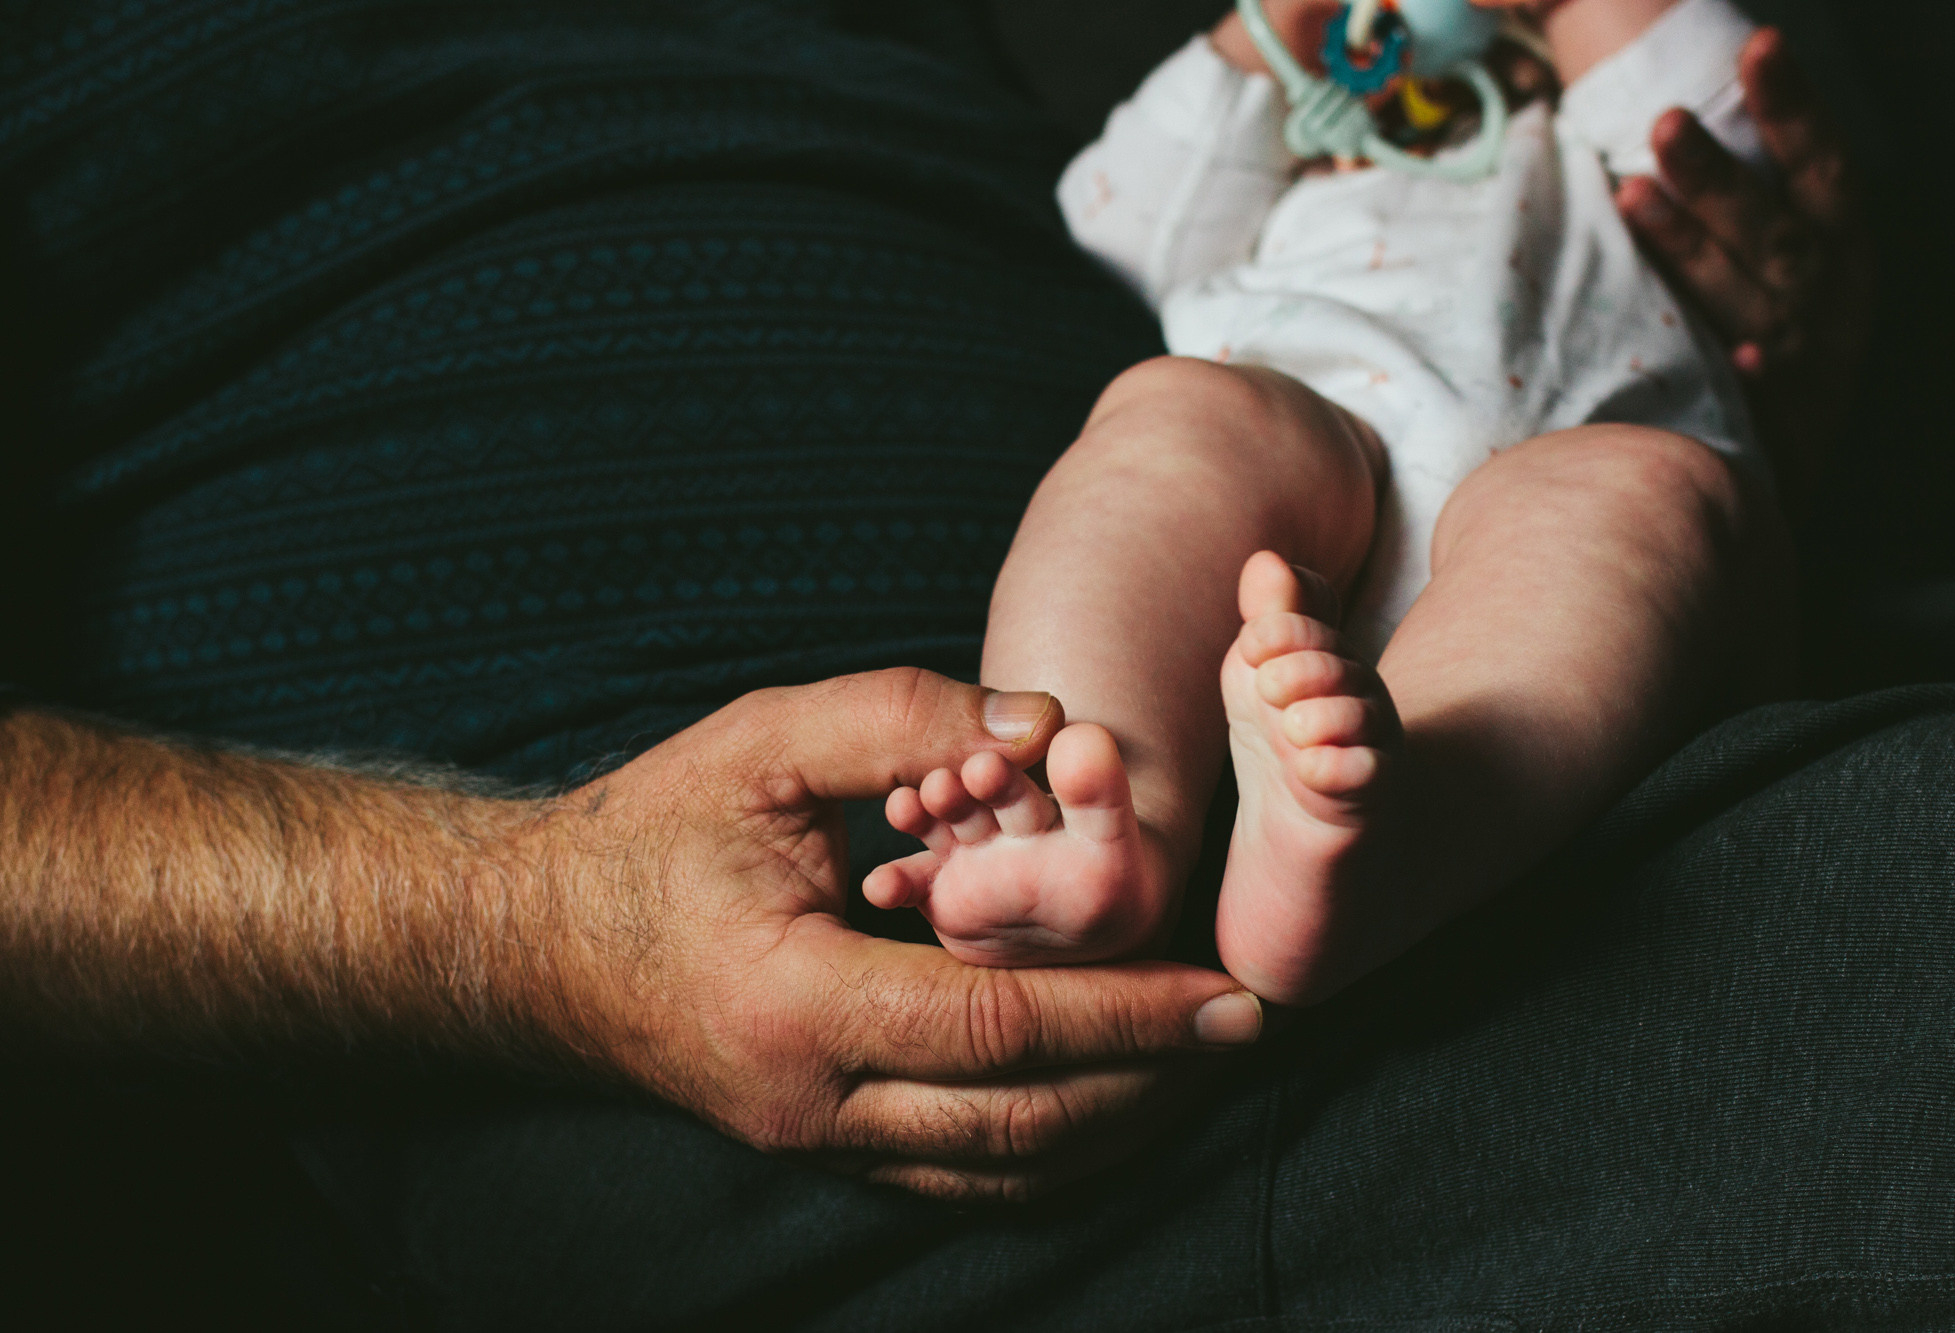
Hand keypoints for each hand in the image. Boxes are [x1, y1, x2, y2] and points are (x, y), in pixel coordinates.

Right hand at [526, 669, 1262, 1201]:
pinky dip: (1045, 1142)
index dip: (1127, 1013)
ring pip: (999, 1168)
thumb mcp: (758, 744)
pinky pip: (957, 1172)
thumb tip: (1046, 729)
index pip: (999, 1030)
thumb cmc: (643, 834)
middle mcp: (809, 1103)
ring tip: (1197, 1062)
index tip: (1229, 991)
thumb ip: (903, 720)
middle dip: (1150, 1080)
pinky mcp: (816, 1144)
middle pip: (1021, 1124)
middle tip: (1244, 1026)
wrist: (527, 942)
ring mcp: (812, 1141)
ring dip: (1113, 1122)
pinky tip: (1104, 1095)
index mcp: (794, 1004)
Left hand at [1615, 28, 1874, 503]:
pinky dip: (1753, 376)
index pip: (1820, 165)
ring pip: (1750, 301)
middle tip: (1664, 122)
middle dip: (1719, 176)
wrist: (1776, 474)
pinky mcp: (1778, 432)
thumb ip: (1735, 211)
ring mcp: (1805, 367)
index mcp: (1840, 251)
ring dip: (1691, 249)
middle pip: (1773, 229)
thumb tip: (1664, 126)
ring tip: (1631, 196)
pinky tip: (1738, 358)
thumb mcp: (1769, 271)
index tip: (1759, 45)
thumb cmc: (1755, 345)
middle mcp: (1830, 303)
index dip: (1793, 106)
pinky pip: (1760, 403)